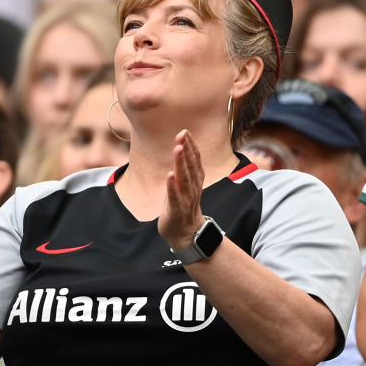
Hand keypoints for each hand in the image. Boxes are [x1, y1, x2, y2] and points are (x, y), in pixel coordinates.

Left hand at [158, 129, 206, 249]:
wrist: (186, 234)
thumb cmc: (183, 206)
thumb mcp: (185, 185)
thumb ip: (185, 167)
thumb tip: (181, 146)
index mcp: (195, 181)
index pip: (195, 161)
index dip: (191, 146)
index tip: (185, 132)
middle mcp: (193, 188)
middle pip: (191, 166)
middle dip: (186, 149)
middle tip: (182, 134)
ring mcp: (186, 199)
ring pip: (184, 178)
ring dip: (181, 163)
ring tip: (177, 148)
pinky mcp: (177, 209)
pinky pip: (175, 196)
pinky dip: (172, 185)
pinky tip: (169, 175)